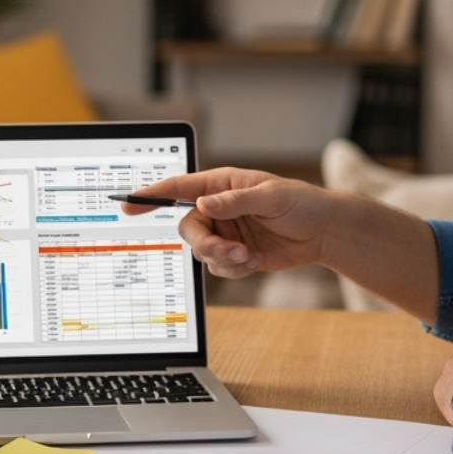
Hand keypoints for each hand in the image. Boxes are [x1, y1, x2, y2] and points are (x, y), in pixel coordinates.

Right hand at [126, 167, 338, 278]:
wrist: (324, 232)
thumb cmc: (300, 202)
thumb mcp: (270, 196)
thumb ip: (234, 201)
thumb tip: (204, 203)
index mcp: (221, 185)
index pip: (179, 187)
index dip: (152, 195)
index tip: (129, 203)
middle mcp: (217, 208)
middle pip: (189, 228)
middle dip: (206, 243)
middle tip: (232, 251)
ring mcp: (225, 232)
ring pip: (202, 251)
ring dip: (223, 258)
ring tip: (250, 256)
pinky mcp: (235, 254)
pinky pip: (218, 267)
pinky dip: (234, 268)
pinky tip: (255, 261)